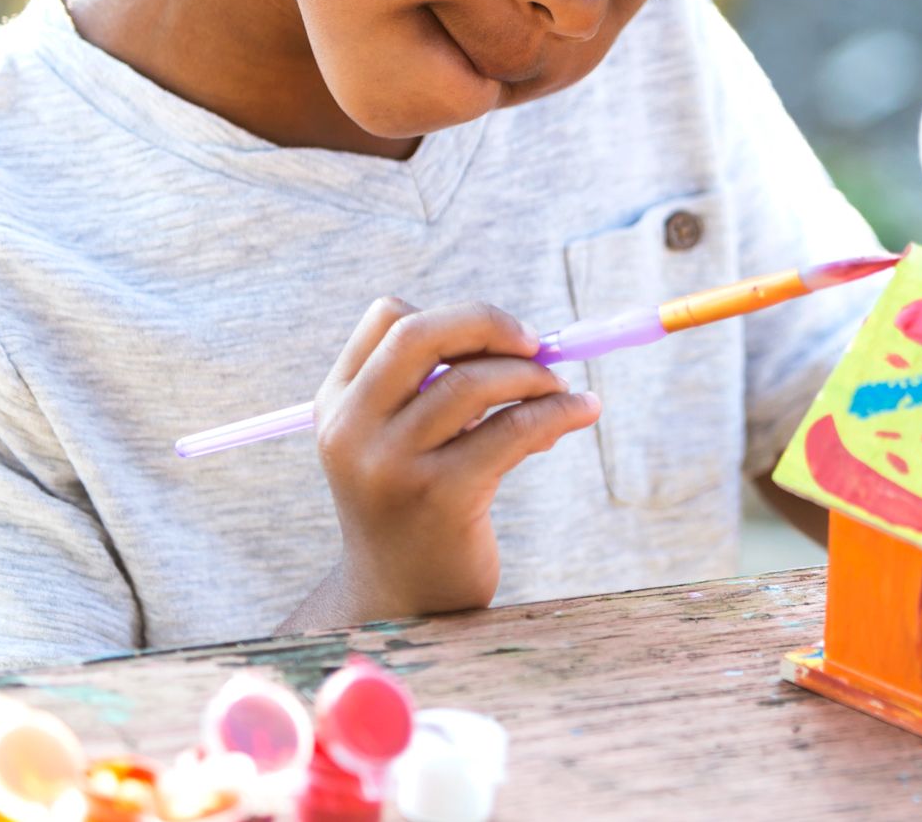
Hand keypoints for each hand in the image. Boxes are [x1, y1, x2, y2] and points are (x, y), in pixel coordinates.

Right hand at [312, 297, 600, 619]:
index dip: (453, 316)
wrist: (403, 604)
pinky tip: (585, 410)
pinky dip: (558, 411)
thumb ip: (440, 390)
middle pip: (420, 335)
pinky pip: (512, 430)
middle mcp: (353, 430)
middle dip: (490, 325)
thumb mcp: (404, 442)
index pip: (388, 318)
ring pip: (472, 382)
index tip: (502, 338)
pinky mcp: (441, 498)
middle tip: (538, 344)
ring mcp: (392, 465)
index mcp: (337, 405)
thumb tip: (534, 344)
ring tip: (563, 391)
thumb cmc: (418, 507)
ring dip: (533, 376)